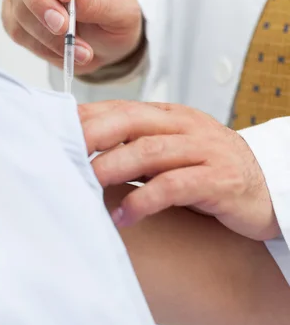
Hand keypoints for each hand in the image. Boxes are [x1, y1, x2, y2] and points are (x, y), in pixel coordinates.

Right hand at [2, 0, 142, 75]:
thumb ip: (99, 2)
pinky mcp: (19, 17)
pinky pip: (17, 30)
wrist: (110, 43)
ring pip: (19, 9)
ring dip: (47, 35)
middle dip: (43, 6)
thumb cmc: (116, 15)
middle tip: (65, 28)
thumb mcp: (121, 9)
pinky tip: (64, 52)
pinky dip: (41, 46)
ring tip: (80, 50)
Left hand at [80, 100, 280, 241]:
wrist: (270, 185)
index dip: (88, 117)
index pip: (122, 108)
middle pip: (132, 121)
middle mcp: (185, 127)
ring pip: (151, 151)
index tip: (55, 129)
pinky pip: (176, 186)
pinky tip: (124, 216)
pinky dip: (145, 200)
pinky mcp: (219, 180)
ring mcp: (204, 150)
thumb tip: (87, 154)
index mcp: (171, 116)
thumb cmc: (211, 169)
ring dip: (114, 166)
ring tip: (86, 184)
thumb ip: (137, 147)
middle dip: (93, 134)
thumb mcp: (174, 150)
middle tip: (63, 152)